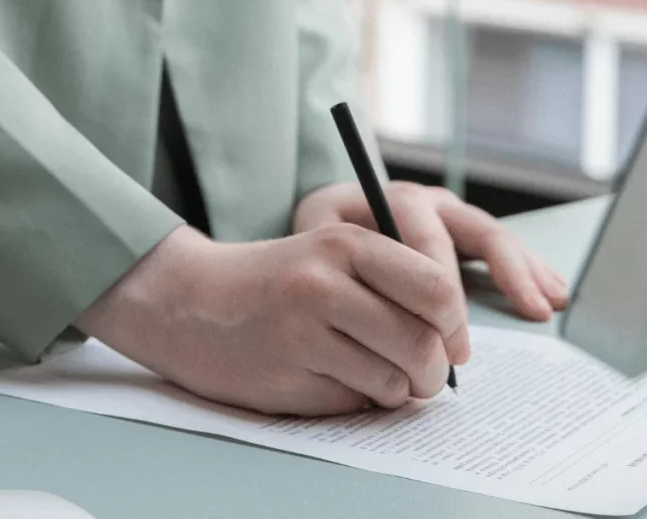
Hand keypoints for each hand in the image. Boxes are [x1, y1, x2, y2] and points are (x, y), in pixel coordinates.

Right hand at [76, 224, 463, 415]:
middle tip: (425, 376)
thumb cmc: (274, 281)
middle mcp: (322, 284)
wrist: (189, 301)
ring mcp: (301, 334)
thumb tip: (456, 343)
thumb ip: (392, 283)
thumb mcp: (330, 254)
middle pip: (422, 344)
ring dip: (396, 390)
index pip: (437, 289)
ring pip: (393, 381)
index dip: (456, 325)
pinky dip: (356, 399)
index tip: (450, 341)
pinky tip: (330, 378)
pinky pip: (354, 402)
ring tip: (373, 375)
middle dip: (434, 372)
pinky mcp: (285, 376)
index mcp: (343, 244)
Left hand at [292, 181, 567, 321]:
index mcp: (394, 201)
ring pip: (496, 237)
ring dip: (525, 271)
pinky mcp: (466, 234)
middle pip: (475, 231)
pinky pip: (504, 248)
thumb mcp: (316, 244)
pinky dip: (529, 271)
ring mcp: (451, 215)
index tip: (449, 333)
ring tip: (546, 305)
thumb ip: (340, 264)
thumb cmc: (319, 242)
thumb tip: (369, 308)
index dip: (443, 287)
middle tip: (513, 322)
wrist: (323, 224)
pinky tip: (551, 295)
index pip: (428, 238)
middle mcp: (428, 203)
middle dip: (498, 278)